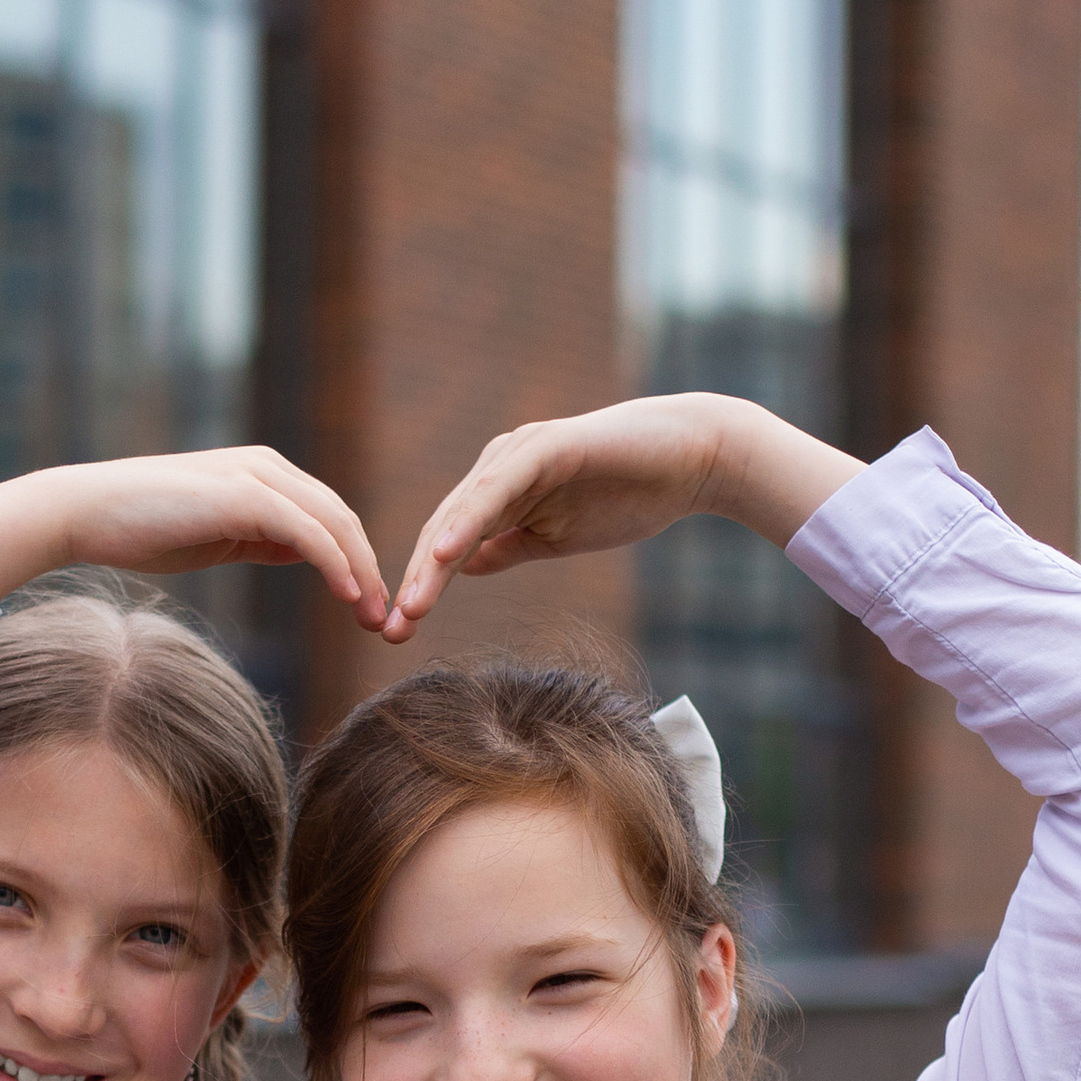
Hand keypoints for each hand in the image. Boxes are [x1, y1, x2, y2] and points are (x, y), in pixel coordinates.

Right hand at [0, 448, 388, 627]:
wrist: (86, 513)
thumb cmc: (142, 529)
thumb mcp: (217, 536)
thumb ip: (262, 538)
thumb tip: (307, 553)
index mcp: (263, 475)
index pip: (328, 517)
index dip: (355, 562)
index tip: (368, 608)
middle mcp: (267, 468)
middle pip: (341, 519)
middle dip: (370, 570)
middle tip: (384, 619)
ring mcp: (256, 477)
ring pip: (332, 523)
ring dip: (361, 572)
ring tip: (373, 617)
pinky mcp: (243, 495)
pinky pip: (306, 532)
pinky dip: (334, 563)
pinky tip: (349, 594)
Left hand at [386, 394, 859, 637]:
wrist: (690, 462)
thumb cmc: (629, 496)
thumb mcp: (554, 537)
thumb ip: (507, 547)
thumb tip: (464, 567)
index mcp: (500, 491)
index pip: (448, 545)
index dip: (422, 588)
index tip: (397, 633)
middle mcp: (499, 467)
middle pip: (443, 531)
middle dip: (415, 583)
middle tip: (390, 631)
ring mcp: (519, 453)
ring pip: (462, 512)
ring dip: (431, 560)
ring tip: (410, 603)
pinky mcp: (545, 447)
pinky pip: (497, 488)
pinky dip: (469, 520)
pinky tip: (446, 555)